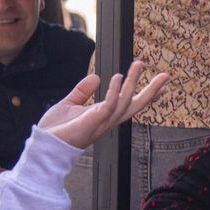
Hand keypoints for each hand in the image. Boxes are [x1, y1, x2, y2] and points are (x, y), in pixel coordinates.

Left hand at [38, 61, 168, 149]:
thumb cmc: (55, 130)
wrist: (43, 145)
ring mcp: (102, 122)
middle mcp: (107, 120)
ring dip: (133, 82)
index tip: (162, 86)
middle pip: (135, 104)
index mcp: (104, 116)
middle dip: (152, 91)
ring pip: (125, 102)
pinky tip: (117, 77)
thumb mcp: (70, 104)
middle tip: (166, 76)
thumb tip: (96, 78)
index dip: (147, 95)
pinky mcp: (93, 122)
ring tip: (139, 65)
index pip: (130, 104)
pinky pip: (108, 106)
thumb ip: (83, 91)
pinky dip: (114, 91)